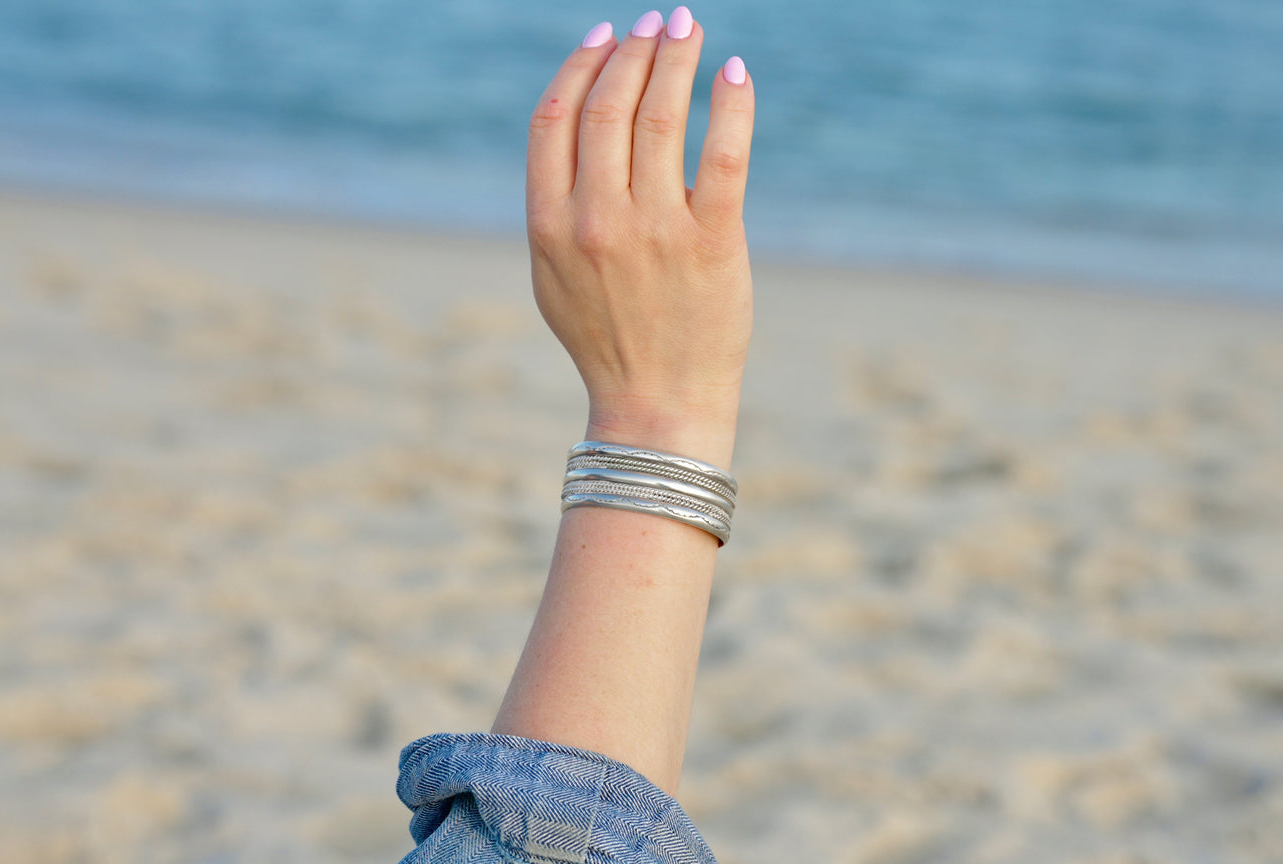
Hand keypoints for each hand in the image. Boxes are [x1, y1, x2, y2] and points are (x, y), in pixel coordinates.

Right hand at [526, 8, 754, 467]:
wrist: (657, 405)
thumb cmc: (608, 339)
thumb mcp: (553, 277)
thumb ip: (556, 206)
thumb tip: (577, 126)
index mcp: (548, 225)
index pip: (555, 119)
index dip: (580, 65)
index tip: (605, 35)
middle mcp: (595, 221)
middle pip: (609, 108)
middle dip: (634, 51)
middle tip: (658, 21)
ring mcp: (655, 231)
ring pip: (662, 118)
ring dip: (676, 60)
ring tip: (689, 29)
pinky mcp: (713, 244)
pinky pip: (724, 155)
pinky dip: (730, 104)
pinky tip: (733, 73)